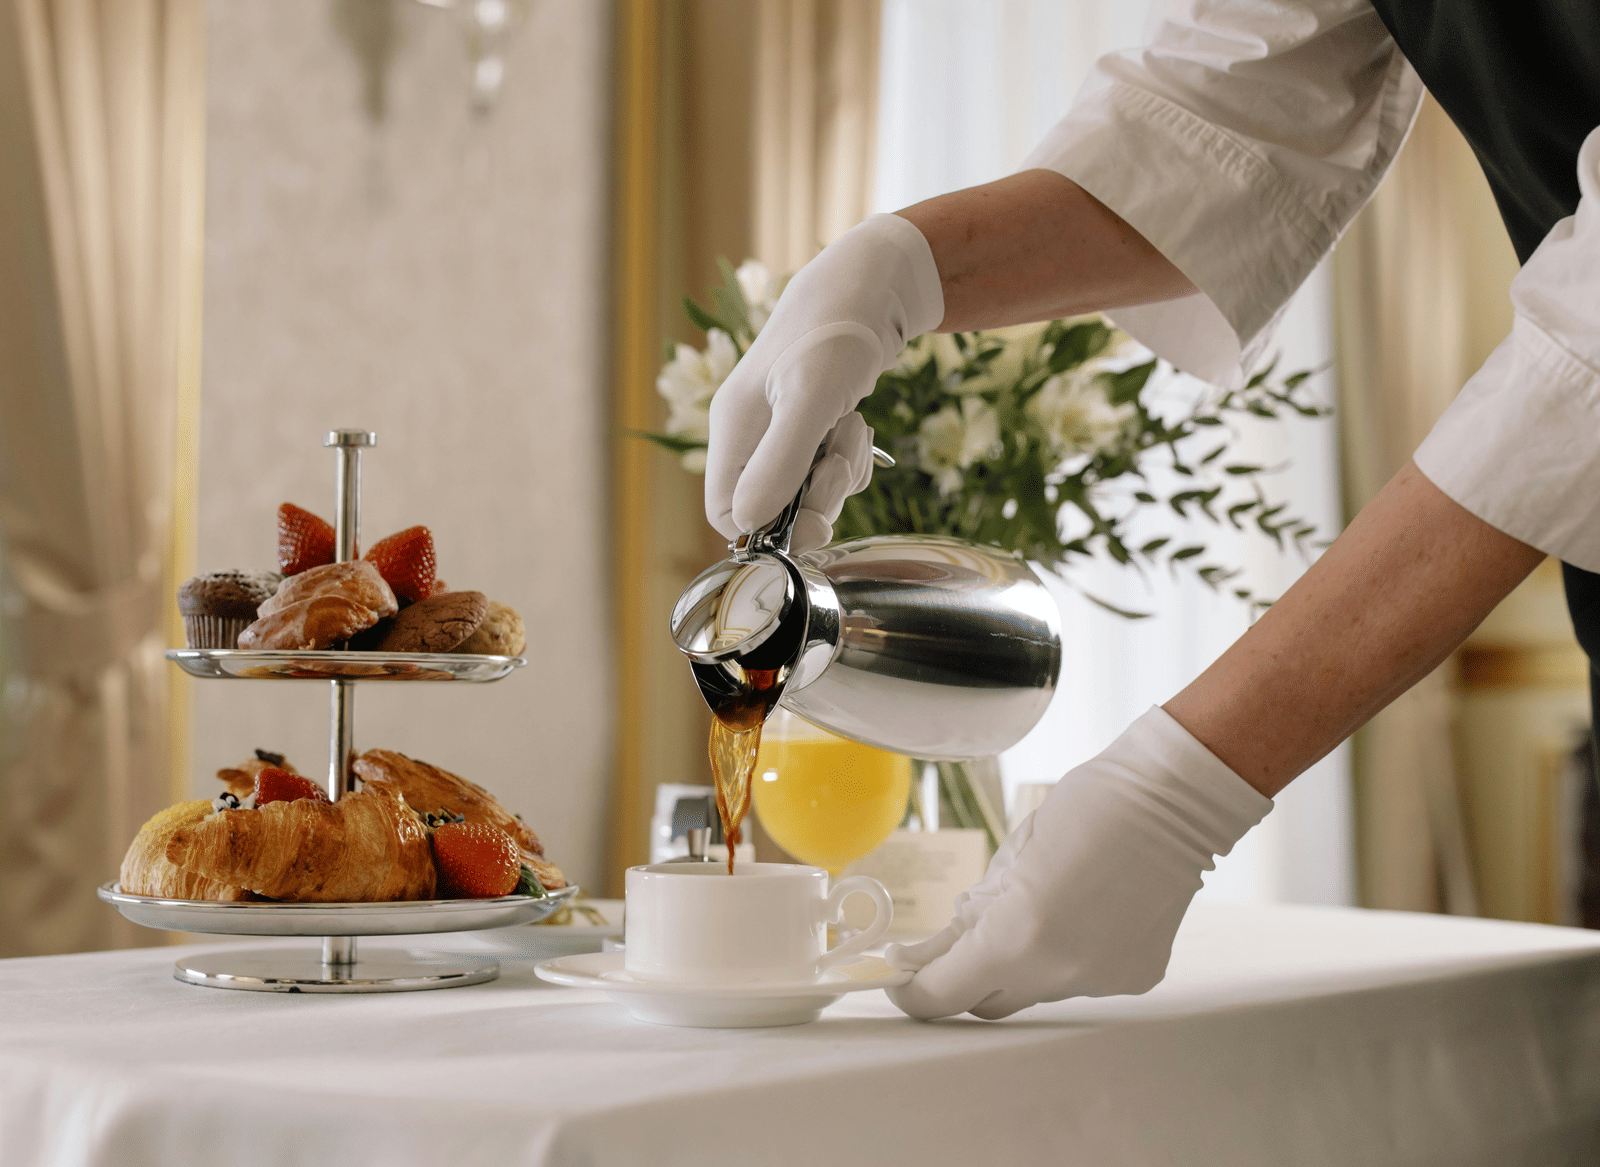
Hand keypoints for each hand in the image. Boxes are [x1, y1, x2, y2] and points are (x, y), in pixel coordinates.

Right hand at [705, 214, 942, 552]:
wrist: (874, 285)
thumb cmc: (837, 331)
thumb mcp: (811, 396)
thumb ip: (780, 461)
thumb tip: (749, 524)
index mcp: (732, 429)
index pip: (727, 513)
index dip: (768, 529)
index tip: (815, 518)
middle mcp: (749, 436)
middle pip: (772, 510)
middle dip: (817, 498)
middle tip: (842, 460)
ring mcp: (778, 433)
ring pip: (805, 494)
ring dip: (839, 475)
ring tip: (851, 427)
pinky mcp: (808, 428)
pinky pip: (826, 473)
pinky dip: (849, 460)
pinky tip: (855, 423)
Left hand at [884, 707, 1270, 1019]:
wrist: (1172, 801)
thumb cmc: (1088, 811)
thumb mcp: (1008, 859)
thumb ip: (968, 918)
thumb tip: (929, 955)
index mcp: (1015, 937)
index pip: (942, 994)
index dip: (915, 990)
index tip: (903, 978)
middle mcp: (1058, 972)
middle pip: (986, 1000)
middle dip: (968, 974)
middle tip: (967, 935)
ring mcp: (1100, 981)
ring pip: (1037, 988)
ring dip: (1026, 960)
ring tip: (1051, 901)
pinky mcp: (1133, 979)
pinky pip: (1080, 979)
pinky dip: (1071, 955)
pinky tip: (1090, 910)